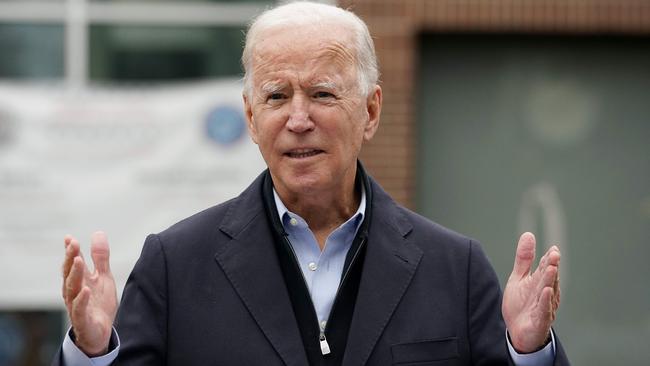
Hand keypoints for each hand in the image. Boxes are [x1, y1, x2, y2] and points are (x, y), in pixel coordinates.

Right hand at [62, 231, 117, 355]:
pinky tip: (86, 290)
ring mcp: (76, 306)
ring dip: (75, 275)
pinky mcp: (82, 320)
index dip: (71, 251)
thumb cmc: (98, 303)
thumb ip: (100, 257)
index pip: (72, 264)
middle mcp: (74, 292)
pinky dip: (82, 300)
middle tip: (73, 243)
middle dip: (71, 258)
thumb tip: (98, 233)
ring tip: (79, 260)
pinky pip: (79, 310)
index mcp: (79, 281)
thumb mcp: (103, 277)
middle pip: (70, 273)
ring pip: (72, 289)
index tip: (70, 237)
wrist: (100, 332)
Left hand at [502, 232, 560, 352]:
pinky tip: (546, 291)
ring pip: (548, 291)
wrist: (517, 331)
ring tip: (552, 268)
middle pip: (548, 277)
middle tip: (554, 254)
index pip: (545, 267)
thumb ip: (524, 258)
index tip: (553, 249)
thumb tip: (528, 234)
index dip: (548, 259)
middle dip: (551, 266)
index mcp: (540, 281)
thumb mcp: (519, 277)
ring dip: (550, 280)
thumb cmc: (521, 304)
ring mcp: (544, 306)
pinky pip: (544, 309)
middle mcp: (545, 292)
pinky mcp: (540, 320)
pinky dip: (545, 300)